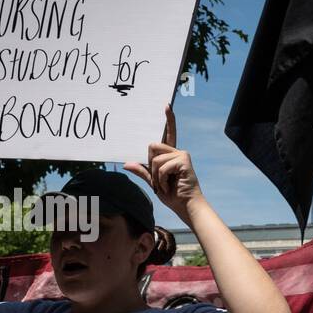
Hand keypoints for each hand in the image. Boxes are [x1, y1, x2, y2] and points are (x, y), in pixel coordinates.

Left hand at [125, 106, 203, 220]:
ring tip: (166, 185)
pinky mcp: (184, 160)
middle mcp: (178, 152)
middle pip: (152, 146)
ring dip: (156, 176)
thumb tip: (126, 164)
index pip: (169, 134)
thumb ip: (143, 172)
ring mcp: (182, 155)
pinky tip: (170, 186)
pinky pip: (162, 166)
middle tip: (160, 180)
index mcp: (171, 155)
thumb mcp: (154, 183)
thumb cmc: (173, 196)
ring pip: (155, 159)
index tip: (166, 105)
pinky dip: (162, 179)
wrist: (186, 206)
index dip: (168, 120)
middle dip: (151, 165)